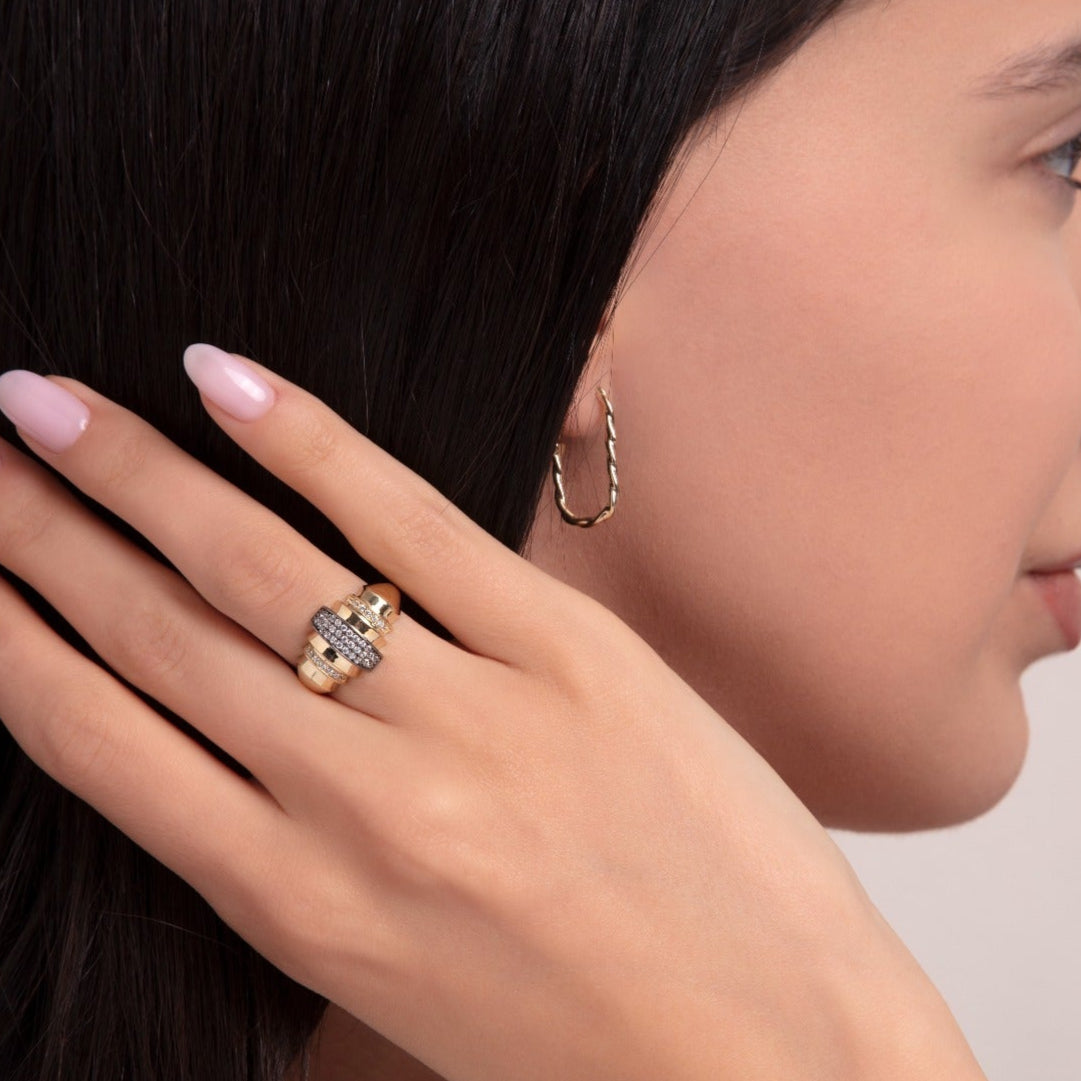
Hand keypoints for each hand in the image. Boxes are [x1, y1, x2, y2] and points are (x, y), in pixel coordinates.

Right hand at [0, 347, 982, 1080]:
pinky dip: (305, 444)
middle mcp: (354, 804)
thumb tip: (213, 754)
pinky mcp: (562, 650)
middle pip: (153, 632)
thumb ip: (298, 868)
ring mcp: (461, 716)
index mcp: (296, 901)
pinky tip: (225, 383)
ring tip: (51, 402)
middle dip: (45, 531)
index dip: (12, 637)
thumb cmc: (580, 1031)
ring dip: (135, 473)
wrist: (777, 1051)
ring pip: (253, 568)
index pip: (98, 741)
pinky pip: (406, 524)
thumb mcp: (396, 978)